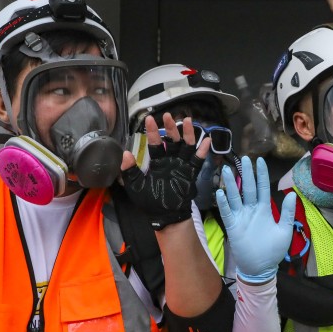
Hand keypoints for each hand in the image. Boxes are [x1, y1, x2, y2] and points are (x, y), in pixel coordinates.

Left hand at [120, 113, 209, 229]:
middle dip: (170, 128)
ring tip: (188, 120)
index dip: (152, 132)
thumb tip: (126, 153)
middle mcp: (170, 161)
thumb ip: (129, 170)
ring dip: (187, 133)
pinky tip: (207, 140)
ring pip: (186, 146)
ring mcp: (181, 166)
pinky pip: (198, 160)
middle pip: (171, 140)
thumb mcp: (135, 186)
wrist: (165, 216)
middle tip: (168, 116)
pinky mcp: (191, 173)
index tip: (149, 119)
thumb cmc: (149, 201)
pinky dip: (202, 151)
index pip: (154, 143)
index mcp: (157, 162)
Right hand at [216, 156, 294, 283]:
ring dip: (232, 184)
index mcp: (265, 210)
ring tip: (228, 170)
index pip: (263, 188)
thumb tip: (292, 193)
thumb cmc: (273, 250)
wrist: (261, 268)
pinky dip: (224, 203)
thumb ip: (288, 212)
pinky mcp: (233, 227)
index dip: (262, 175)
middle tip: (244, 158)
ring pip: (236, 197)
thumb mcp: (285, 230)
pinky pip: (228, 213)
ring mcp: (241, 217)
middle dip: (247, 174)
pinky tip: (220, 193)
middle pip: (248, 188)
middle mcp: (252, 210)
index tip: (260, 160)